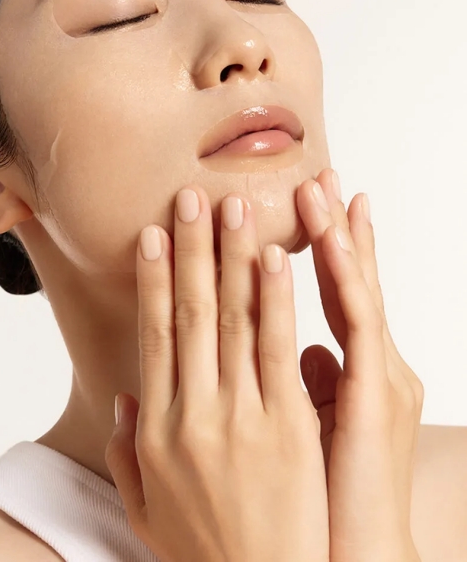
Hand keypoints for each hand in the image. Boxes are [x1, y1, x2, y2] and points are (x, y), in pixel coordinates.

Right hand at [105, 186, 328, 561]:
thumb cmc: (203, 552)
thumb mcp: (145, 508)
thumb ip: (124, 450)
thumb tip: (122, 396)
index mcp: (157, 426)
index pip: (155, 334)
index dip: (153, 279)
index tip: (154, 234)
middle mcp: (192, 412)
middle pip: (190, 312)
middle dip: (192, 249)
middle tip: (193, 195)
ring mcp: (240, 418)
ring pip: (232, 319)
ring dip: (232, 257)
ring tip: (234, 207)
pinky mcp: (287, 429)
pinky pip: (278, 351)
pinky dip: (275, 300)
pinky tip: (275, 260)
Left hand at [297, 169, 423, 561]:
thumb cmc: (321, 505)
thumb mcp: (306, 434)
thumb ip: (305, 388)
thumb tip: (299, 354)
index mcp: (351, 373)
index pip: (331, 295)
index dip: (317, 248)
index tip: (303, 203)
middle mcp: (371, 367)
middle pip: (348, 280)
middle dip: (331, 224)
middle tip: (317, 173)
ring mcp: (377, 378)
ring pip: (354, 289)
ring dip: (335, 234)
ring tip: (319, 186)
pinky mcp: (375, 396)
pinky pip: (357, 325)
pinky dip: (344, 279)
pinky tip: (325, 243)